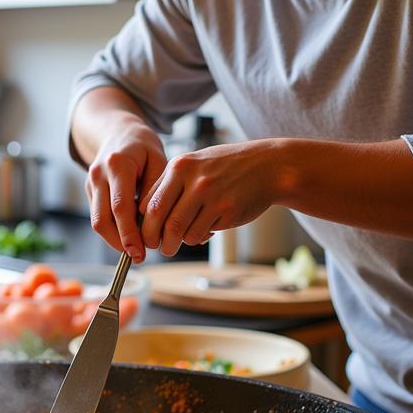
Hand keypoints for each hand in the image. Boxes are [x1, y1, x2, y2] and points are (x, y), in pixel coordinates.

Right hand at [85, 120, 166, 261]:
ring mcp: (90, 183)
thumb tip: (153, 221)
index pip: (120, 207)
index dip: (129, 233)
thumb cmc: (141, 144)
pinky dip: (112, 229)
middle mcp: (99, 174)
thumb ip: (156, 188)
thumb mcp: (158, 158)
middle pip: (102, 219)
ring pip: (96, 221)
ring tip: (135, 248)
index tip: (141, 251)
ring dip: (114, 240)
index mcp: (117, 164)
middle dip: (119, 243)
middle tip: (138, 256)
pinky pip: (98, 216)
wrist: (116, 130)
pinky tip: (128, 235)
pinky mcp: (89, 191)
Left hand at [140, 139, 282, 255]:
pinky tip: (205, 231)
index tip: (147, 234)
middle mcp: (192, 179)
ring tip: (178, 244)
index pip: (149, 203)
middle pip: (160, 219)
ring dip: (176, 243)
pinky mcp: (227, 210)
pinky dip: (197, 239)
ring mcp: (210, 195)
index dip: (144, 224)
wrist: (269, 166)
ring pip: (180, 231)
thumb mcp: (195, 164)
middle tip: (159, 248)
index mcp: (179, 166)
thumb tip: (143, 215)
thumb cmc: (227, 168)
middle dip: (155, 240)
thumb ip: (170, 184)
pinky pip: (201, 234)